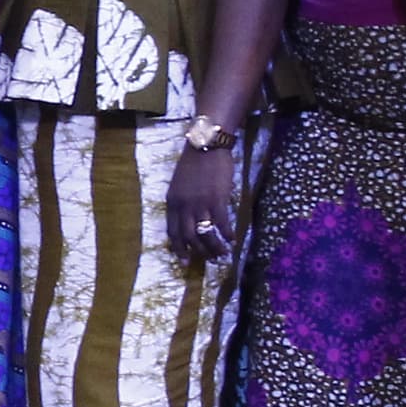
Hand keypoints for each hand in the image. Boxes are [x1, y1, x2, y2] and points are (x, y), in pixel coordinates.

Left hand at [165, 139, 241, 264]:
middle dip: (198, 252)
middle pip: (189, 237)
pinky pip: (221, 224)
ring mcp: (200, 204)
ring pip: (205, 234)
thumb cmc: (194, 163)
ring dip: (214, 247)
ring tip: (222, 254)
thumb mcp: (179, 184)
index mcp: (172, 202)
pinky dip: (227, 234)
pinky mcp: (217, 200)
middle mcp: (184, 206)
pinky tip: (232, 239)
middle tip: (208, 260)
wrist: (207, 146)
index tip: (184, 260)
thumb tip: (189, 221)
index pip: (173, 231)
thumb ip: (181, 202)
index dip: (179, 248)